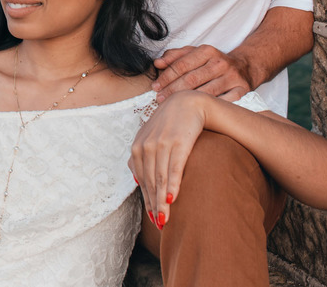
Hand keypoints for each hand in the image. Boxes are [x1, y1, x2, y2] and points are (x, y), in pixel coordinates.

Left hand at [129, 91, 208, 229]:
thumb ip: (143, 157)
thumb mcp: (152, 138)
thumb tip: (136, 180)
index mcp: (137, 146)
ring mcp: (161, 143)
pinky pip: (174, 168)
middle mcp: (146, 145)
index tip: (153, 218)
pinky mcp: (178, 142)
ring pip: (160, 178)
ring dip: (162, 201)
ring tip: (165, 219)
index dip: (147, 200)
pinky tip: (172, 198)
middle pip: (149, 181)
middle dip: (154, 205)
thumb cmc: (171, 124)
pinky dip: (172, 184)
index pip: (141, 179)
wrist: (190, 103)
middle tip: (159, 224)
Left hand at [152, 45, 251, 101]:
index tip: (155, 86)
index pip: (182, 65)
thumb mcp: (195, 53)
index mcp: (207, 51)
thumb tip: (158, 63)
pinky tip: (199, 112)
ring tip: (173, 106)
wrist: (245, 66)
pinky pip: (226, 101)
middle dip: (173, 90)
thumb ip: (175, 56)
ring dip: (188, 100)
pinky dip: (212, 107)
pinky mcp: (242, 90)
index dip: (166, 76)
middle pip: (192, 79)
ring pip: (206, 91)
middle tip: (159, 99)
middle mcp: (220, 63)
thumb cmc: (213, 62)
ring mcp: (232, 77)